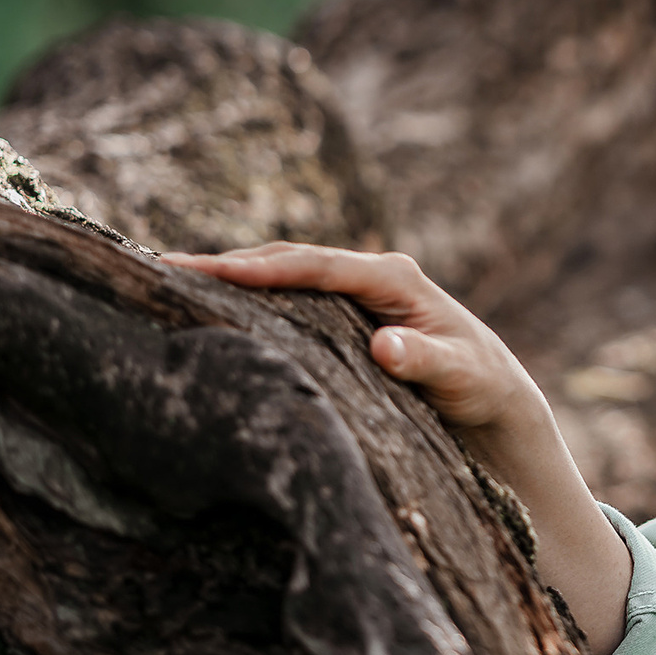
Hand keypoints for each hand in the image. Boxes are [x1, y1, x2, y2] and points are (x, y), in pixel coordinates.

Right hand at [161, 244, 537, 431]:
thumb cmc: (479, 383)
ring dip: (233, 277)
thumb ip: (424, 360)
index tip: (210, 271)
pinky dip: (251, 297)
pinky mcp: (343, 312)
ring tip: (168, 281)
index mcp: (394, 277)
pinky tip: (210, 306)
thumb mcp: (460, 375)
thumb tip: (385, 346)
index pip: (318, 266)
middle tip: (163, 270)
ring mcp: (355, 290)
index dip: (264, 269)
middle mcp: (371, 273)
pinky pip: (289, 297)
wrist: (492, 393)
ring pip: (284, 275)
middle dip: (230, 264)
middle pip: (289, 260)